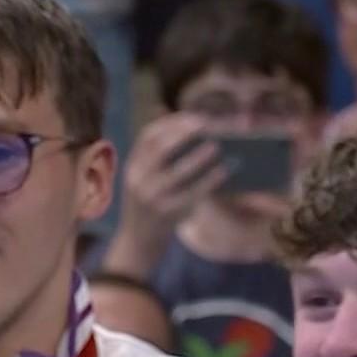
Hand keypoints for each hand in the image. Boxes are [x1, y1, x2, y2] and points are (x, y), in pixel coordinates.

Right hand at [117, 113, 227, 250]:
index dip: (171, 122)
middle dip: (184, 133)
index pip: (148, 136)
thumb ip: (160, 154)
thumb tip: (188, 126)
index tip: (193, 116)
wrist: (138, 240)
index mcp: (132, 165)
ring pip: (177, 172)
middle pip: (161, 149)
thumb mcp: (146, 176)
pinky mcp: (167, 213)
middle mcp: (138, 179)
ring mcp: (151, 197)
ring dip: (199, 157)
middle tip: (208, 124)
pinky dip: (210, 180)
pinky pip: (192, 193)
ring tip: (218, 146)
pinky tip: (224, 170)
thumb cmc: (150, 201)